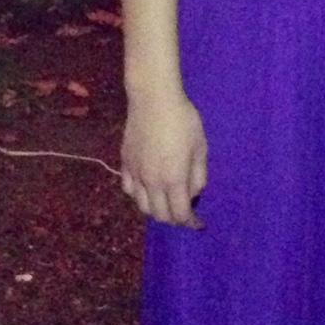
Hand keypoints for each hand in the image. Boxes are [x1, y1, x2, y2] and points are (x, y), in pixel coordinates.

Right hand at [120, 88, 207, 228]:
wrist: (153, 100)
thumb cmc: (183, 120)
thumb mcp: (200, 147)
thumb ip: (198, 175)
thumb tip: (194, 193)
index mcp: (174, 179)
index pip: (180, 214)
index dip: (190, 223)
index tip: (198, 223)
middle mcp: (152, 182)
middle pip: (160, 215)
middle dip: (175, 219)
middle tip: (184, 212)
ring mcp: (135, 174)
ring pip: (142, 207)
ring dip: (156, 210)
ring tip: (167, 202)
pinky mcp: (125, 164)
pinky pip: (129, 190)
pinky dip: (139, 196)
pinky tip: (147, 189)